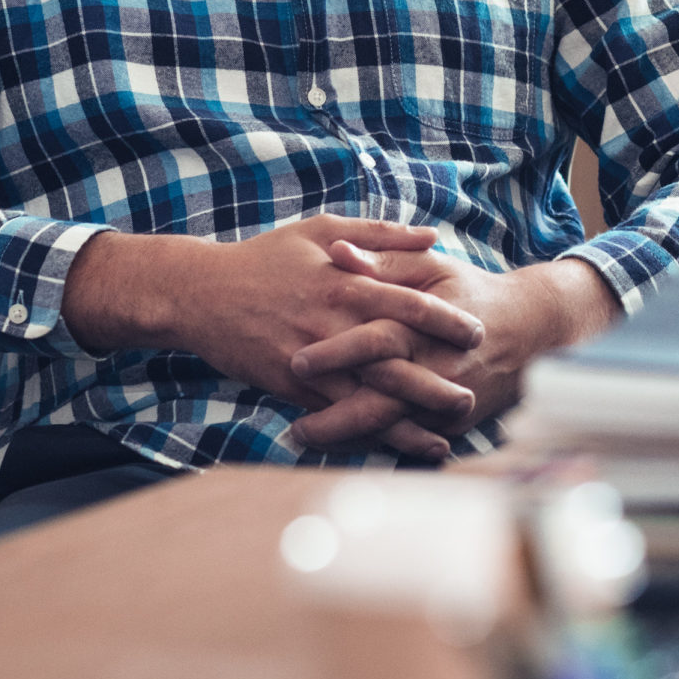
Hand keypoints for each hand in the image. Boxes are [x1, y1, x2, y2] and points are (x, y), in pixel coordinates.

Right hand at [61, 217, 488, 427]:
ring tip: (443, 439)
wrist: (200, 295)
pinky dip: (362, 434)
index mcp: (345, 282)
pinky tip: (388, 448)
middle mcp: (331, 325)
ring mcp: (310, 360)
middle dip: (433, 382)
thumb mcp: (322, 230)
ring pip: (365, 397)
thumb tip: (433, 236)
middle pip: (392, 360)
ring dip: (404, 422)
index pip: (407, 303)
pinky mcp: (290, 388)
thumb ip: (380, 234)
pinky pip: (333, 416)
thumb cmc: (266, 258)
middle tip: (472, 397)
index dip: (444, 320)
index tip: (478, 331)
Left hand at [285, 248, 618, 460]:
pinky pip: (412, 440)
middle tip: (293, 426)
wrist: (530, 330)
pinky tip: (343, 448)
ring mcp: (448, 399)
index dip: (337, 351)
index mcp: (427, 324)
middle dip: (335, 416)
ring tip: (306, 438)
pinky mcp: (454, 422)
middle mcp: (438, 367)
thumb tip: (336, 251)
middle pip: (382, 400)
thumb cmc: (471, 290)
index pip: (377, 339)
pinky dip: (378, 445)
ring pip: (394, 428)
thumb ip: (383, 259)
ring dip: (349, 439)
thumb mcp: (432, 266)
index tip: (296, 361)